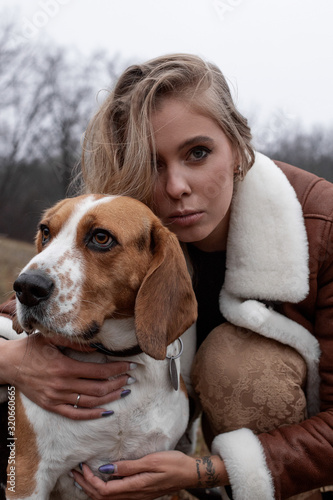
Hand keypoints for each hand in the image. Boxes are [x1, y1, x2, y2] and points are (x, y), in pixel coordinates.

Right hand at [0, 335, 134, 418]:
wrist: (10, 364)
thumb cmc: (32, 348)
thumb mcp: (52, 338)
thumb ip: (75, 343)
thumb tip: (98, 346)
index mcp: (65, 367)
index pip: (99, 371)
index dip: (118, 369)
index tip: (131, 366)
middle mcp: (63, 385)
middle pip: (99, 388)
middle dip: (119, 383)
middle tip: (132, 379)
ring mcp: (57, 398)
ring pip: (91, 402)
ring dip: (111, 397)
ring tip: (125, 391)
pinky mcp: (52, 406)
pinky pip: (76, 414)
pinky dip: (93, 414)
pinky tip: (106, 411)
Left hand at [71, 451, 227, 499]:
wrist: (190, 473)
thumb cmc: (173, 464)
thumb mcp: (151, 461)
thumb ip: (128, 466)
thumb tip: (106, 468)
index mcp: (135, 487)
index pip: (104, 491)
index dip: (90, 481)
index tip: (82, 466)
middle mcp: (133, 495)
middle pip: (102, 497)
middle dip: (85, 485)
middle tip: (73, 471)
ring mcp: (136, 496)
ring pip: (107, 498)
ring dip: (92, 488)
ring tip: (81, 476)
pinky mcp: (139, 493)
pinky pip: (115, 496)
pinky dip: (102, 489)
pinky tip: (100, 480)